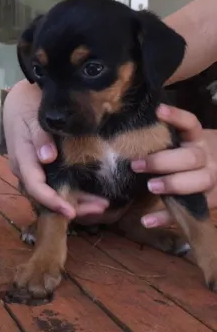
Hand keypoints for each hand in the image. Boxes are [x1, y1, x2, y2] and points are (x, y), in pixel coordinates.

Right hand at [3, 81, 109, 218]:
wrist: (19, 98)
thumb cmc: (27, 105)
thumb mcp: (33, 116)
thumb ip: (40, 137)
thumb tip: (47, 158)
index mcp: (22, 158)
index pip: (35, 186)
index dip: (51, 201)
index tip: (70, 211)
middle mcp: (25, 169)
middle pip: (45, 196)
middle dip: (72, 206)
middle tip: (101, 207)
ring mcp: (33, 169)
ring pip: (52, 193)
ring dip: (76, 201)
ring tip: (102, 205)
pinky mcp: (41, 167)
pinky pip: (55, 185)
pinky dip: (73, 192)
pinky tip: (91, 195)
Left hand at [132, 104, 216, 227]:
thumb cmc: (192, 153)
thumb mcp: (185, 141)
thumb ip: (165, 138)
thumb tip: (123, 130)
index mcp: (197, 139)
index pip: (190, 124)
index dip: (177, 117)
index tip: (158, 110)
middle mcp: (206, 157)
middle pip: (190, 158)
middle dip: (163, 161)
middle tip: (136, 165)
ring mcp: (210, 179)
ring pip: (198, 181)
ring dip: (173, 184)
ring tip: (150, 187)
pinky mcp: (209, 201)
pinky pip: (188, 210)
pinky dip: (167, 217)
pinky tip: (147, 221)